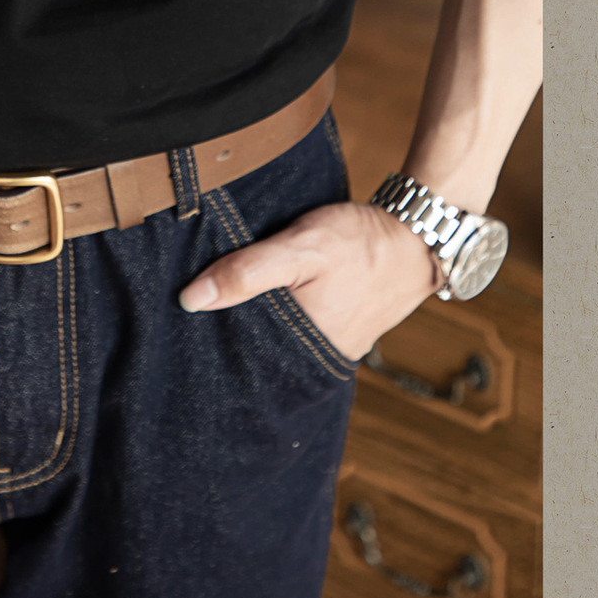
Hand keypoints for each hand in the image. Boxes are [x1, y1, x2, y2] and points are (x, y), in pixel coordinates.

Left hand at [177, 199, 442, 361]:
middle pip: (255, 354)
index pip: (237, 355)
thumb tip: (190, 300)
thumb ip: (247, 272)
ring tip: (224, 307)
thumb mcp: (300, 247)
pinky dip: (280, 323)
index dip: (207, 338)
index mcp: (300, 345)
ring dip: (253, 328)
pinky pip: (298, 337)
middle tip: (196, 310)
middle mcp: (314, 358)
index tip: (181, 321)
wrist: (417, 238)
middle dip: (227, 337)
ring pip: (276, 346)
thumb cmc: (359, 242)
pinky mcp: (339, 336)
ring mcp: (329, 350)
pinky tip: (264, 304)